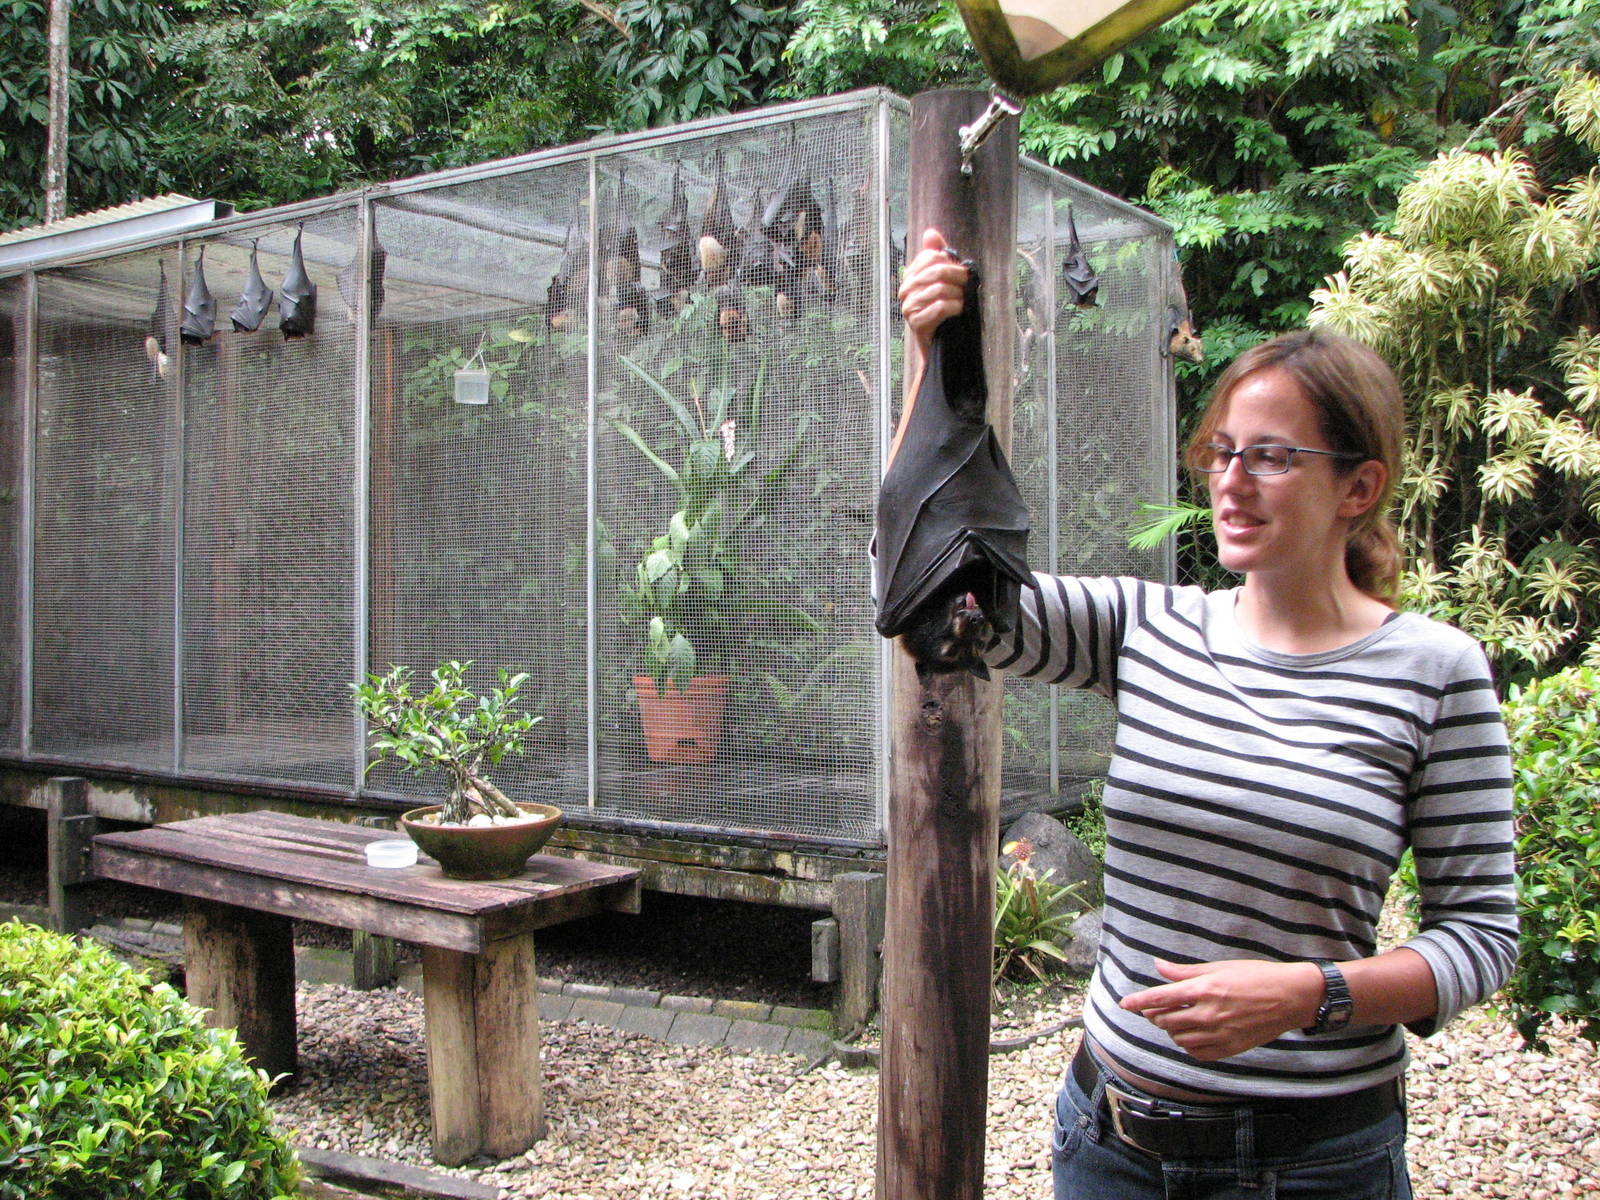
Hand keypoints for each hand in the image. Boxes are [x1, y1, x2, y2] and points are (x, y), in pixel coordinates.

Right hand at [898, 228, 968, 356]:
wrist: (939, 342)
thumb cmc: (942, 309)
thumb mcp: (942, 280)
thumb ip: (937, 255)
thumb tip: (930, 232)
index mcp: (910, 276)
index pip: (931, 257)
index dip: (951, 262)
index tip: (963, 273)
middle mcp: (906, 290)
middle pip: (937, 272)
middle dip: (958, 278)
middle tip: (967, 286)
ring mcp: (908, 307)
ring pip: (939, 289)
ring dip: (958, 295)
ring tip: (962, 301)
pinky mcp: (916, 323)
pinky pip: (939, 307)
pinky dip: (954, 308)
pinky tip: (958, 311)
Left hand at [1119, 958, 1324, 1061]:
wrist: (1290, 998)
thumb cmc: (1256, 976)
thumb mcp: (1218, 967)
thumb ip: (1185, 971)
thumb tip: (1158, 966)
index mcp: (1204, 989)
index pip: (1159, 998)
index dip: (1138, 1002)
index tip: (1125, 1004)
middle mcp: (1208, 1014)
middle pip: (1165, 1020)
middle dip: (1154, 1015)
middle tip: (1155, 1009)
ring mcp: (1219, 1034)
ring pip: (1178, 1038)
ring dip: (1171, 1029)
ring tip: (1176, 1018)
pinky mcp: (1229, 1048)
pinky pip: (1197, 1053)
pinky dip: (1188, 1044)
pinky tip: (1192, 1034)